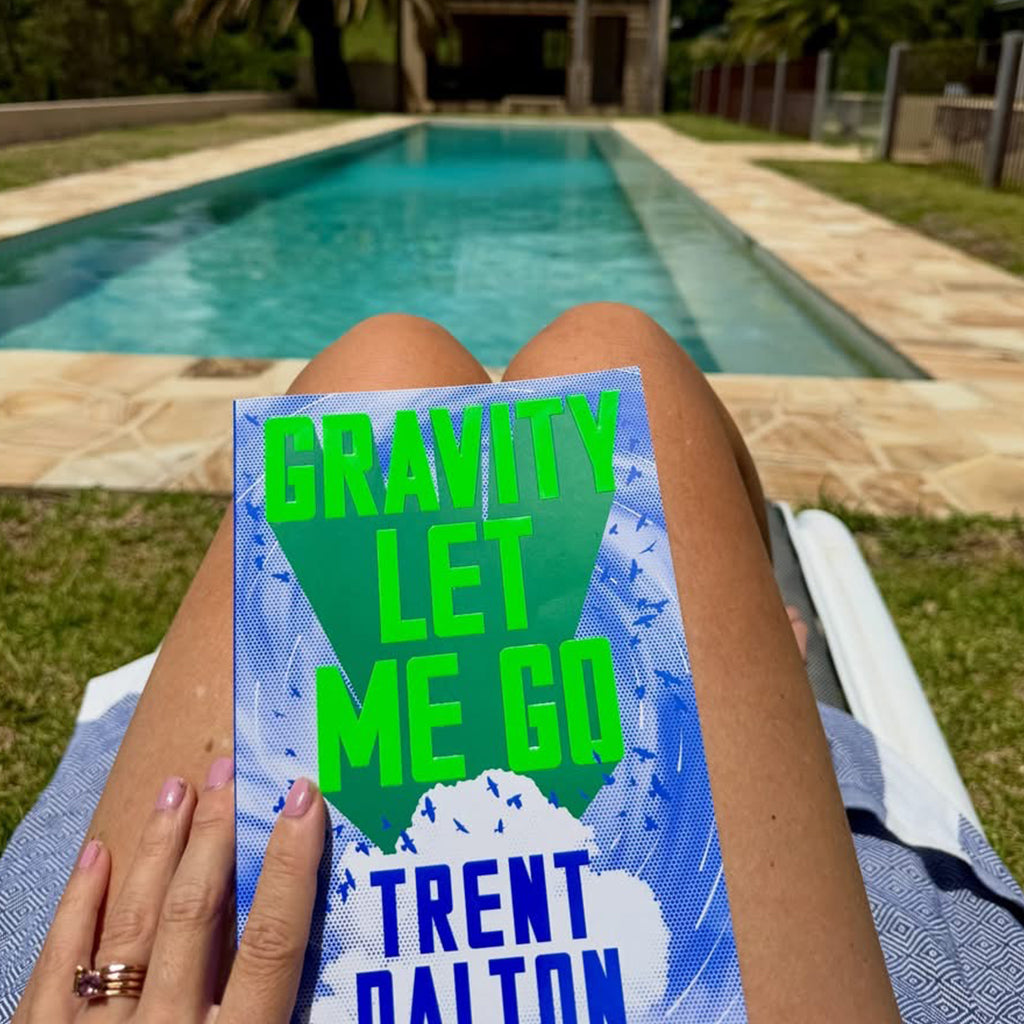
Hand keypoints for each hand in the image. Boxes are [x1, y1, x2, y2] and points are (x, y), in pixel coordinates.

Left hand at [15, 758, 324, 1022]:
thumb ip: (280, 1015)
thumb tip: (331, 970)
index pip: (273, 942)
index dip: (290, 865)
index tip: (303, 799)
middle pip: (196, 912)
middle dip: (215, 834)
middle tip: (226, 771)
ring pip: (133, 923)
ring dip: (158, 850)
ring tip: (176, 789)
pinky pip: (60, 963)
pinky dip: (78, 905)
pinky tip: (97, 854)